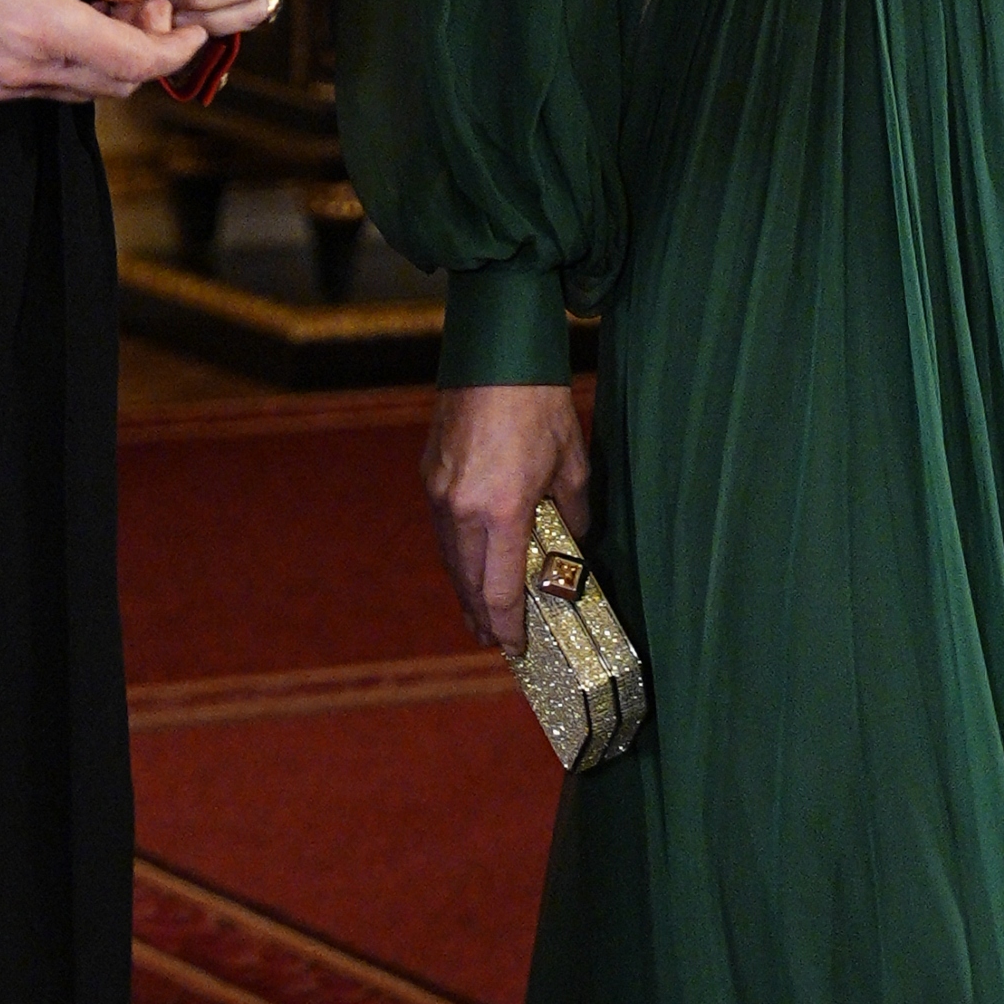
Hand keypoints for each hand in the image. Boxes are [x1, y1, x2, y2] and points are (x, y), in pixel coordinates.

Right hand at [0, 0, 207, 102]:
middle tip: (145, 5)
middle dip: (149, 49)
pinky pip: (56, 85)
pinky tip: (71, 23)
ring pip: (90, 88)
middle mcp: (34, 70)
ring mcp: (10, 86)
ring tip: (106, 8)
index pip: (138, 61)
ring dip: (115, 57)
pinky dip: (80, 61)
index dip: (177, 50)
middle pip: (121, 82)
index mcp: (49, 29)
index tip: (193, 30)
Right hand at [423, 383, 590, 650]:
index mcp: (502, 510)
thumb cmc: (540, 406)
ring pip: (450, 558)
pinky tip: (469, 564)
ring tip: (479, 613)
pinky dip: (456, 555)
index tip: (516, 647)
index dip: (508, 625)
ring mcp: (440, 492)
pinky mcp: (430, 476)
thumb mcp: (572, 465)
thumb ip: (572, 515)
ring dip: (465, 589)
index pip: (499, 590)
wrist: (496, 355)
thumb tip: (572, 545)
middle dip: (481, 617)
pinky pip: (443, 530)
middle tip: (494, 641)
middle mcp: (462, 508)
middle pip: (467, 583)